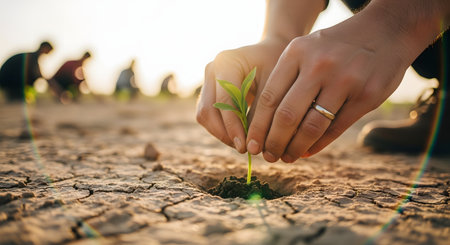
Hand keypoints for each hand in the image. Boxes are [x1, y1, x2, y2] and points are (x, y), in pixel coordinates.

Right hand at [196, 38, 286, 152]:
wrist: (273, 52)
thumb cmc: (279, 66)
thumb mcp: (274, 87)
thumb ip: (262, 114)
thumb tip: (254, 146)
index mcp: (226, 61)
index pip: (224, 100)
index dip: (233, 127)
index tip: (246, 147)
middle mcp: (211, 69)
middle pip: (207, 110)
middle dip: (225, 134)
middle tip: (245, 149)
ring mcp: (207, 80)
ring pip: (204, 116)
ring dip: (222, 134)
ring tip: (244, 146)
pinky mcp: (209, 91)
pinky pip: (209, 116)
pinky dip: (222, 129)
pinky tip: (240, 138)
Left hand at [246, 6, 420, 162]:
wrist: (386, 30)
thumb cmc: (335, 46)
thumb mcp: (306, 49)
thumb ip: (287, 78)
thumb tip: (266, 123)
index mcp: (296, 52)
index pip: (269, 98)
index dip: (258, 127)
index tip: (251, 144)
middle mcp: (319, 66)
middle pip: (287, 115)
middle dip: (274, 142)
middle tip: (269, 156)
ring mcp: (345, 81)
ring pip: (311, 126)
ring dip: (295, 148)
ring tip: (287, 157)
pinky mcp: (366, 97)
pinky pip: (335, 128)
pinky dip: (318, 144)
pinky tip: (307, 151)